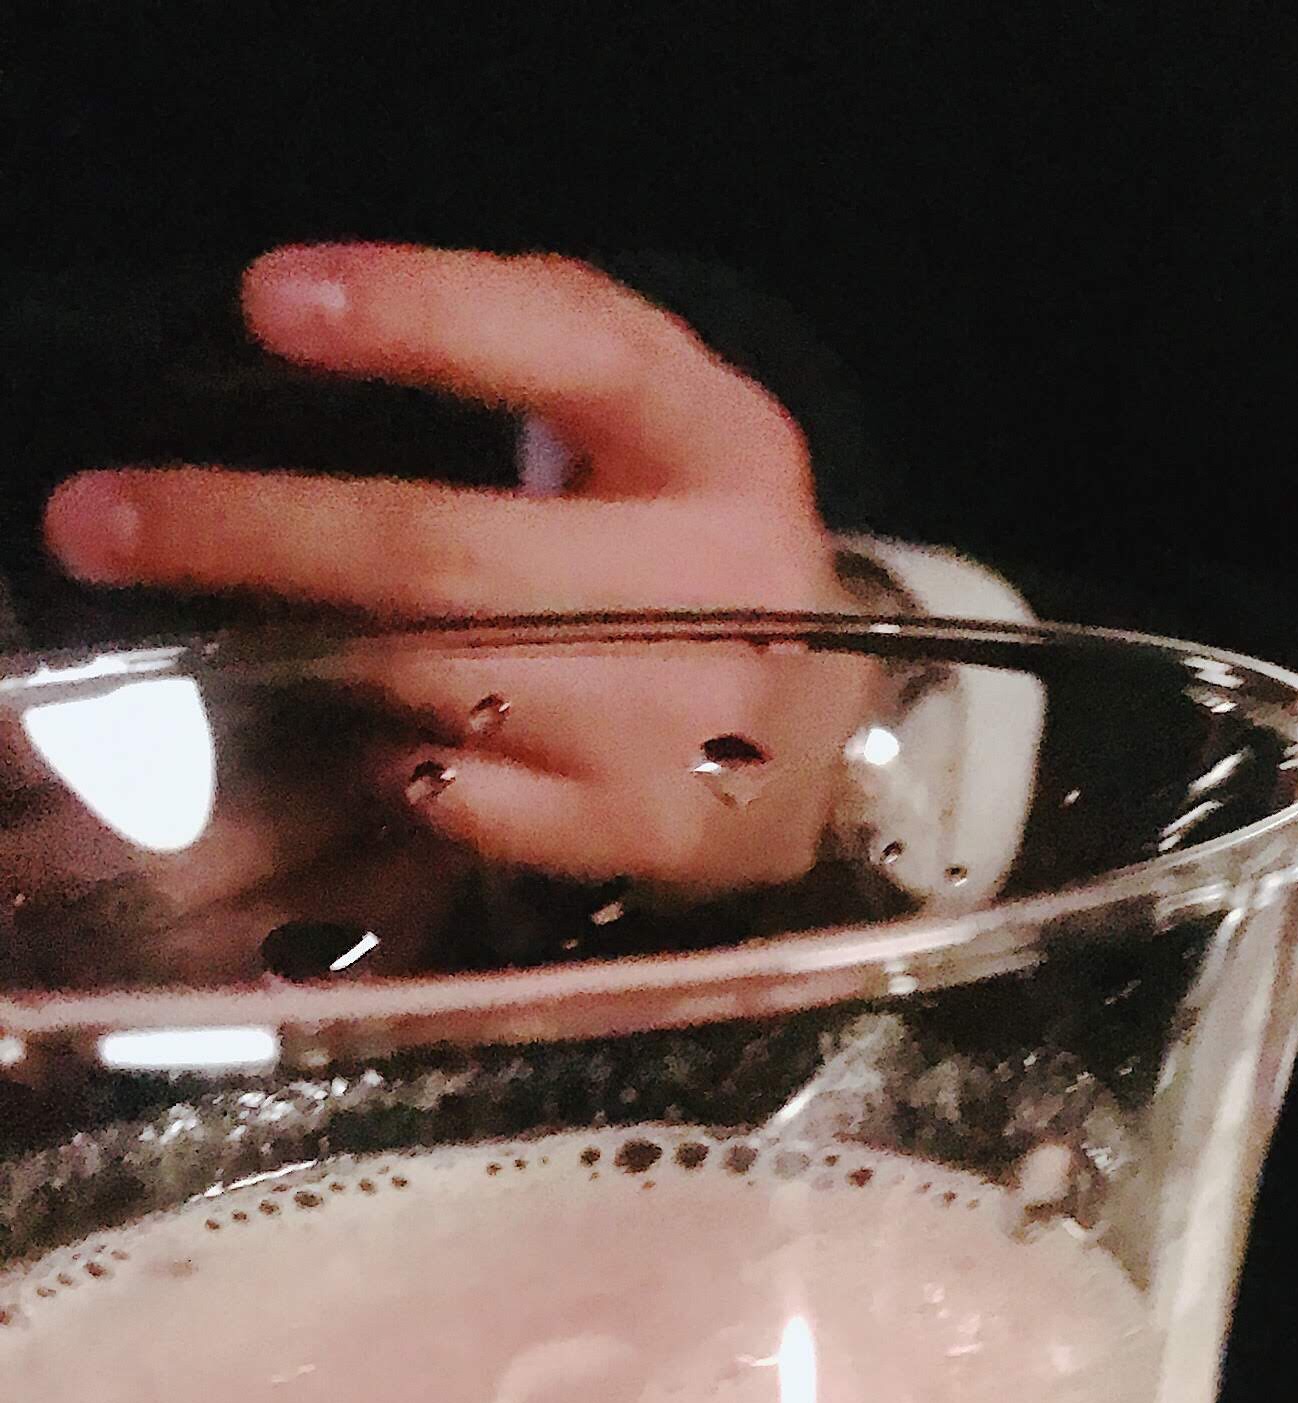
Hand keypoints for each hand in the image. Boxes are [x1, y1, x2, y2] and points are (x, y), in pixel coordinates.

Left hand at [41, 247, 863, 888]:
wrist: (826, 730)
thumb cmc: (686, 537)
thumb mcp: (644, 409)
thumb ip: (525, 336)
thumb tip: (310, 310)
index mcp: (717, 444)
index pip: (573, 350)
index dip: (421, 317)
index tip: (270, 301)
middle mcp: (719, 590)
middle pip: (449, 558)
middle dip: (257, 531)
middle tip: (102, 521)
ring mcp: (688, 733)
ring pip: (435, 687)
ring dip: (300, 651)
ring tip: (204, 626)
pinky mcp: (648, 837)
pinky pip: (460, 802)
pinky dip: (386, 762)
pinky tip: (361, 734)